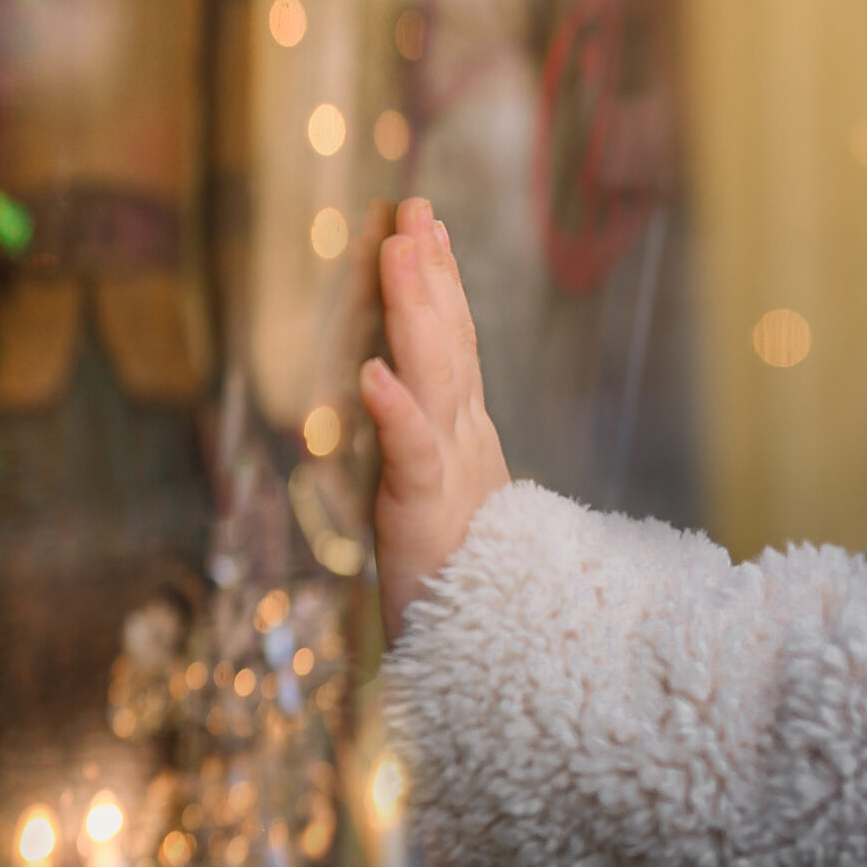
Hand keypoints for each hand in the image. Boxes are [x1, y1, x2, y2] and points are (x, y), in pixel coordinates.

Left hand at [360, 196, 510, 640]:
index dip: (440, 282)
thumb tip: (418, 411)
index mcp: (462, 437)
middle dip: (429, 271)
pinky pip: (411, 457)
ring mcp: (448, 473)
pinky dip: (395, 412)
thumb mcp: (449, 505)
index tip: (425, 225)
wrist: (494, 660)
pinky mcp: (426, 516)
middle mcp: (459, 442)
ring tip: (400, 251)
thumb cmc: (464, 588)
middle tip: (414, 206)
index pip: (452, 344)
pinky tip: (372, 374)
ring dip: (416, 311)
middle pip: (446, 342)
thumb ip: (436, 457)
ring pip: (433, 377)